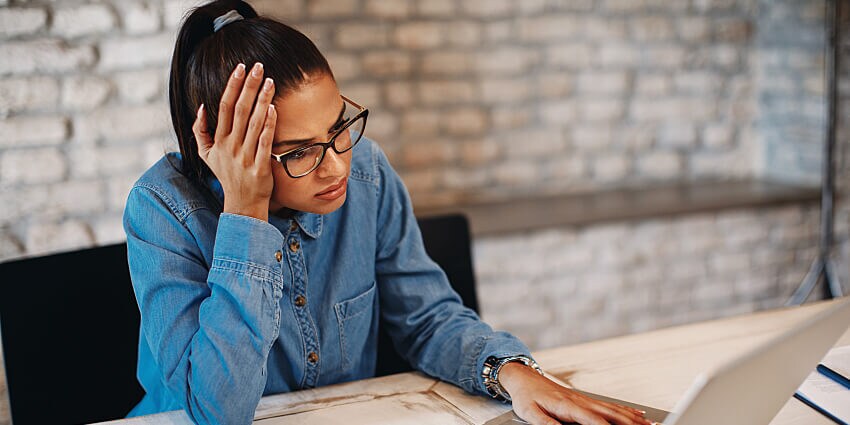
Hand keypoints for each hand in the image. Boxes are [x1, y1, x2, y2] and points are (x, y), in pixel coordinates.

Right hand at [193, 62, 276, 220]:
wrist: (242, 204)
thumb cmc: (228, 176)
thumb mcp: (207, 156)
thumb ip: (200, 131)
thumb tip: (201, 107)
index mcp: (218, 141)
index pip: (225, 107)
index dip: (232, 86)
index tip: (240, 68)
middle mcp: (230, 147)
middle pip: (240, 110)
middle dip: (249, 86)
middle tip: (258, 66)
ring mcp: (245, 157)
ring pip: (253, 123)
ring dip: (262, 100)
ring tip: (269, 81)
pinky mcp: (260, 167)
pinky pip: (265, 142)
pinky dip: (269, 124)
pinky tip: (273, 108)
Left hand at [499, 363, 652, 424]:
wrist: (524, 378)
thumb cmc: (526, 397)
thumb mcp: (530, 413)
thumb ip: (546, 424)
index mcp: (568, 407)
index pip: (594, 421)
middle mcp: (581, 402)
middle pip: (613, 415)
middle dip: (632, 424)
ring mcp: (586, 400)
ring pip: (616, 410)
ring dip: (635, 419)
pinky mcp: (586, 399)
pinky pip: (611, 405)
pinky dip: (627, 410)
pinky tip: (638, 415)